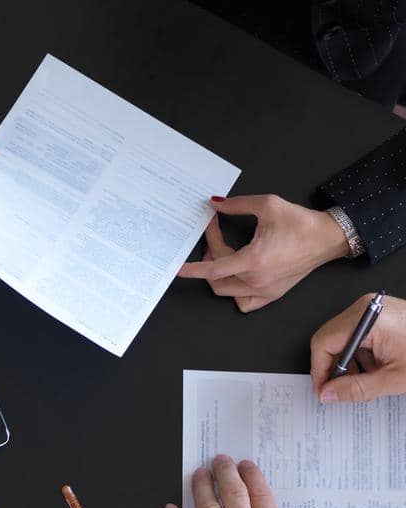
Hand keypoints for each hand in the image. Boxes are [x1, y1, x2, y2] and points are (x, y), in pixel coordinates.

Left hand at [176, 196, 348, 312]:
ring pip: (227, 291)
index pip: (214, 269)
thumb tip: (215, 204)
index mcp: (254, 261)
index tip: (179, 269)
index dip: (194, 269)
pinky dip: (234, 292)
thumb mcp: (267, 205)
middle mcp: (258, 280)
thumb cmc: (302, 223)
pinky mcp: (273, 294)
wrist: (329, 237)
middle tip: (214, 237)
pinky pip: (244, 302)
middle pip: (217, 278)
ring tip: (223, 254)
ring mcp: (266, 291)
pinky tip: (236, 276)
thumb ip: (236, 205)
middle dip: (209, 258)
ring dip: (218, 275)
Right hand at [310, 294, 405, 402]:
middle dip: (336, 368)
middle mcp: (367, 308)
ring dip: (352, 364)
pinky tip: (379, 368)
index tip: (324, 391)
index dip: (321, 370)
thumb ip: (357, 388)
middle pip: (332, 339)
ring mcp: (374, 310)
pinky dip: (364, 355)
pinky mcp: (382, 315)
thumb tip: (329, 394)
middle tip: (343, 390)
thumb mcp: (395, 379)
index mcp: (368, 318)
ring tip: (372, 379)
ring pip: (344, 339)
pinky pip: (359, 335)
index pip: (325, 343)